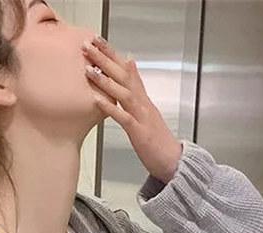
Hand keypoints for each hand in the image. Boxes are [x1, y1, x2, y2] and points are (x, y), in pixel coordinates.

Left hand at [82, 35, 184, 183]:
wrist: (173, 161)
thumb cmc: (157, 140)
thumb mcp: (147, 111)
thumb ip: (138, 89)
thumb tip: (131, 66)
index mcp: (143, 99)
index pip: (128, 70)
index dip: (113, 55)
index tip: (98, 41)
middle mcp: (143, 104)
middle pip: (125, 76)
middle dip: (106, 59)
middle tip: (89, 45)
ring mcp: (142, 117)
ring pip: (124, 93)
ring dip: (106, 81)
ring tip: (89, 69)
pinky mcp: (140, 132)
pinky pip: (124, 118)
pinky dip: (110, 108)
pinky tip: (97, 100)